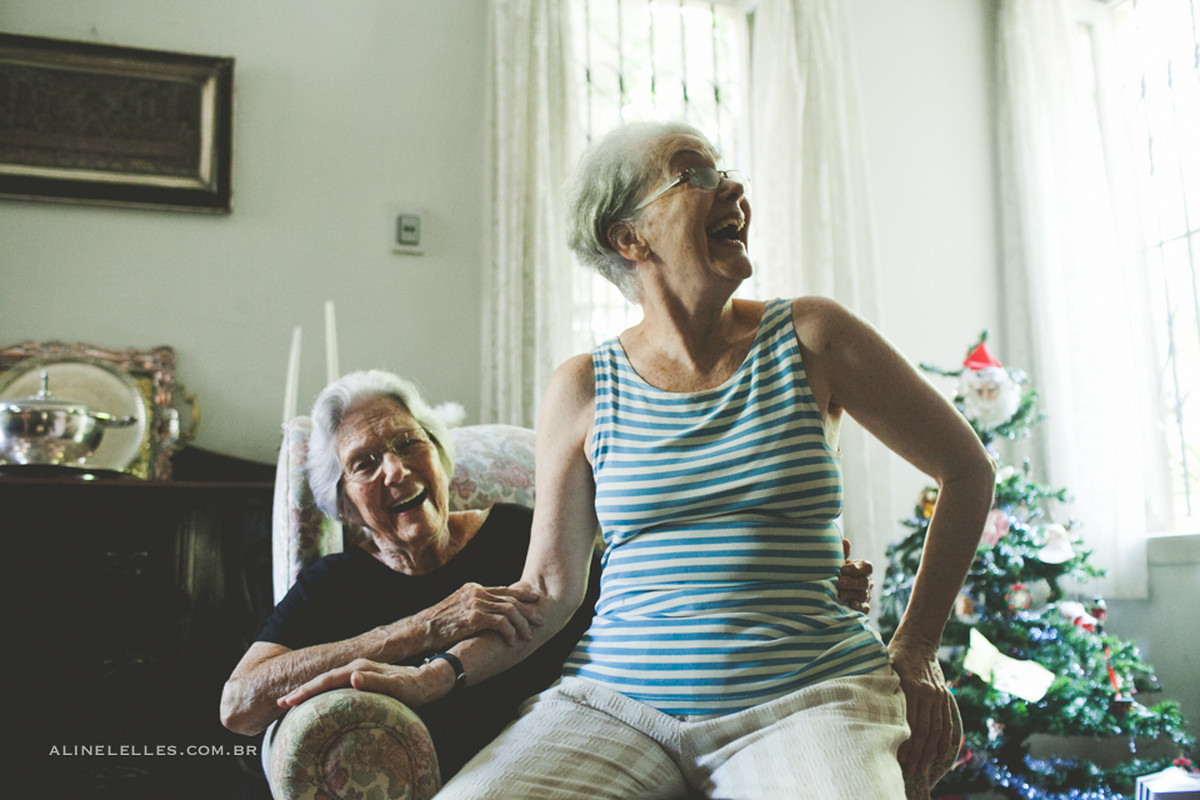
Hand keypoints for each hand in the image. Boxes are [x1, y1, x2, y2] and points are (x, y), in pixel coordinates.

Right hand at [277, 658, 430, 708]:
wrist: (429, 680)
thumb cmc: (415, 687)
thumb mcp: (399, 686)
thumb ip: (376, 682)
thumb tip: (352, 678)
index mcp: (361, 669)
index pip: (328, 680)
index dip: (307, 691)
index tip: (288, 702)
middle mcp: (357, 667)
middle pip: (323, 679)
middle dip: (301, 691)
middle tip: (280, 704)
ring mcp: (359, 671)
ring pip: (328, 681)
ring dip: (309, 690)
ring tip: (290, 702)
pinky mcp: (363, 677)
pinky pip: (336, 684)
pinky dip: (321, 691)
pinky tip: (315, 699)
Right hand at [414, 582, 542, 649]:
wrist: (421, 628)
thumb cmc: (438, 624)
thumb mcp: (458, 609)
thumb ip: (474, 607)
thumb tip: (488, 615)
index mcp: (473, 588)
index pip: (503, 590)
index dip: (521, 596)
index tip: (534, 601)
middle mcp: (476, 592)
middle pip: (510, 599)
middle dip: (528, 611)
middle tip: (540, 621)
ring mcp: (475, 603)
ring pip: (509, 610)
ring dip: (522, 624)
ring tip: (528, 636)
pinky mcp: (474, 617)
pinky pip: (501, 622)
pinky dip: (510, 632)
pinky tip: (512, 642)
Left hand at [837, 539, 873, 612]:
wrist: (825, 593)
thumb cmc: (833, 574)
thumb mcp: (836, 563)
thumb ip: (841, 554)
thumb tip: (845, 541)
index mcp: (861, 569)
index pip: (867, 567)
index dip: (857, 568)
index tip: (843, 569)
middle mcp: (865, 582)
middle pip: (865, 582)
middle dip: (851, 582)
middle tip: (838, 583)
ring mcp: (865, 596)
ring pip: (864, 595)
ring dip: (851, 594)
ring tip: (839, 595)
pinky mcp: (862, 608)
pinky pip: (865, 609)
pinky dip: (858, 607)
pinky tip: (849, 605)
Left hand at [888, 640, 954, 777]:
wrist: (918, 641)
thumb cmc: (894, 655)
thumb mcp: (884, 668)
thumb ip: (881, 689)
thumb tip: (866, 711)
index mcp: (910, 687)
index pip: (909, 722)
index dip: (905, 742)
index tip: (898, 758)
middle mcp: (926, 693)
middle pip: (924, 730)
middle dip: (917, 753)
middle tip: (910, 770)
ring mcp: (937, 695)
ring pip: (936, 729)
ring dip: (929, 751)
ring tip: (922, 767)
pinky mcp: (943, 696)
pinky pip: (946, 722)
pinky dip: (944, 740)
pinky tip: (940, 755)